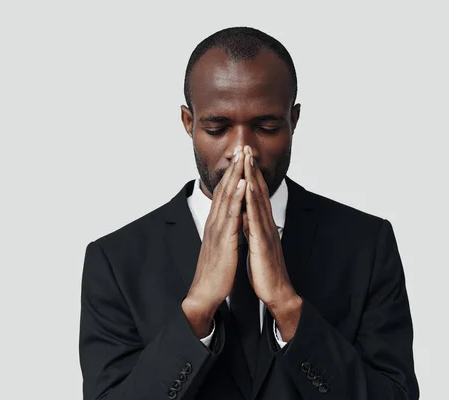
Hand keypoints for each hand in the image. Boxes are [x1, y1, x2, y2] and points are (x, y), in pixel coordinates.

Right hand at [182, 145, 246, 337]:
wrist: (205, 293)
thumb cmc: (215, 271)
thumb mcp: (222, 245)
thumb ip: (226, 230)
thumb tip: (233, 220)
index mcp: (216, 223)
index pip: (223, 193)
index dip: (232, 174)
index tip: (239, 157)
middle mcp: (215, 222)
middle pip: (224, 189)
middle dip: (234, 167)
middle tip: (241, 147)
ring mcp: (218, 229)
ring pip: (227, 197)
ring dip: (235, 175)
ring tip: (242, 157)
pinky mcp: (224, 240)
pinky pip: (231, 215)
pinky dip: (237, 197)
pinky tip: (243, 184)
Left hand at [241, 145, 301, 339]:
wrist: (277, 292)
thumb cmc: (266, 271)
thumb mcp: (257, 245)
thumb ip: (252, 229)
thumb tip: (246, 216)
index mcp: (262, 225)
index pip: (256, 195)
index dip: (251, 175)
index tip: (245, 157)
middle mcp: (266, 224)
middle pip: (259, 192)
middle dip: (252, 169)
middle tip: (247, 148)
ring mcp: (266, 231)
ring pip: (259, 200)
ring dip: (253, 178)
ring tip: (248, 160)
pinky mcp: (263, 242)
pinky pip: (256, 219)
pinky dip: (252, 202)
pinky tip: (248, 189)